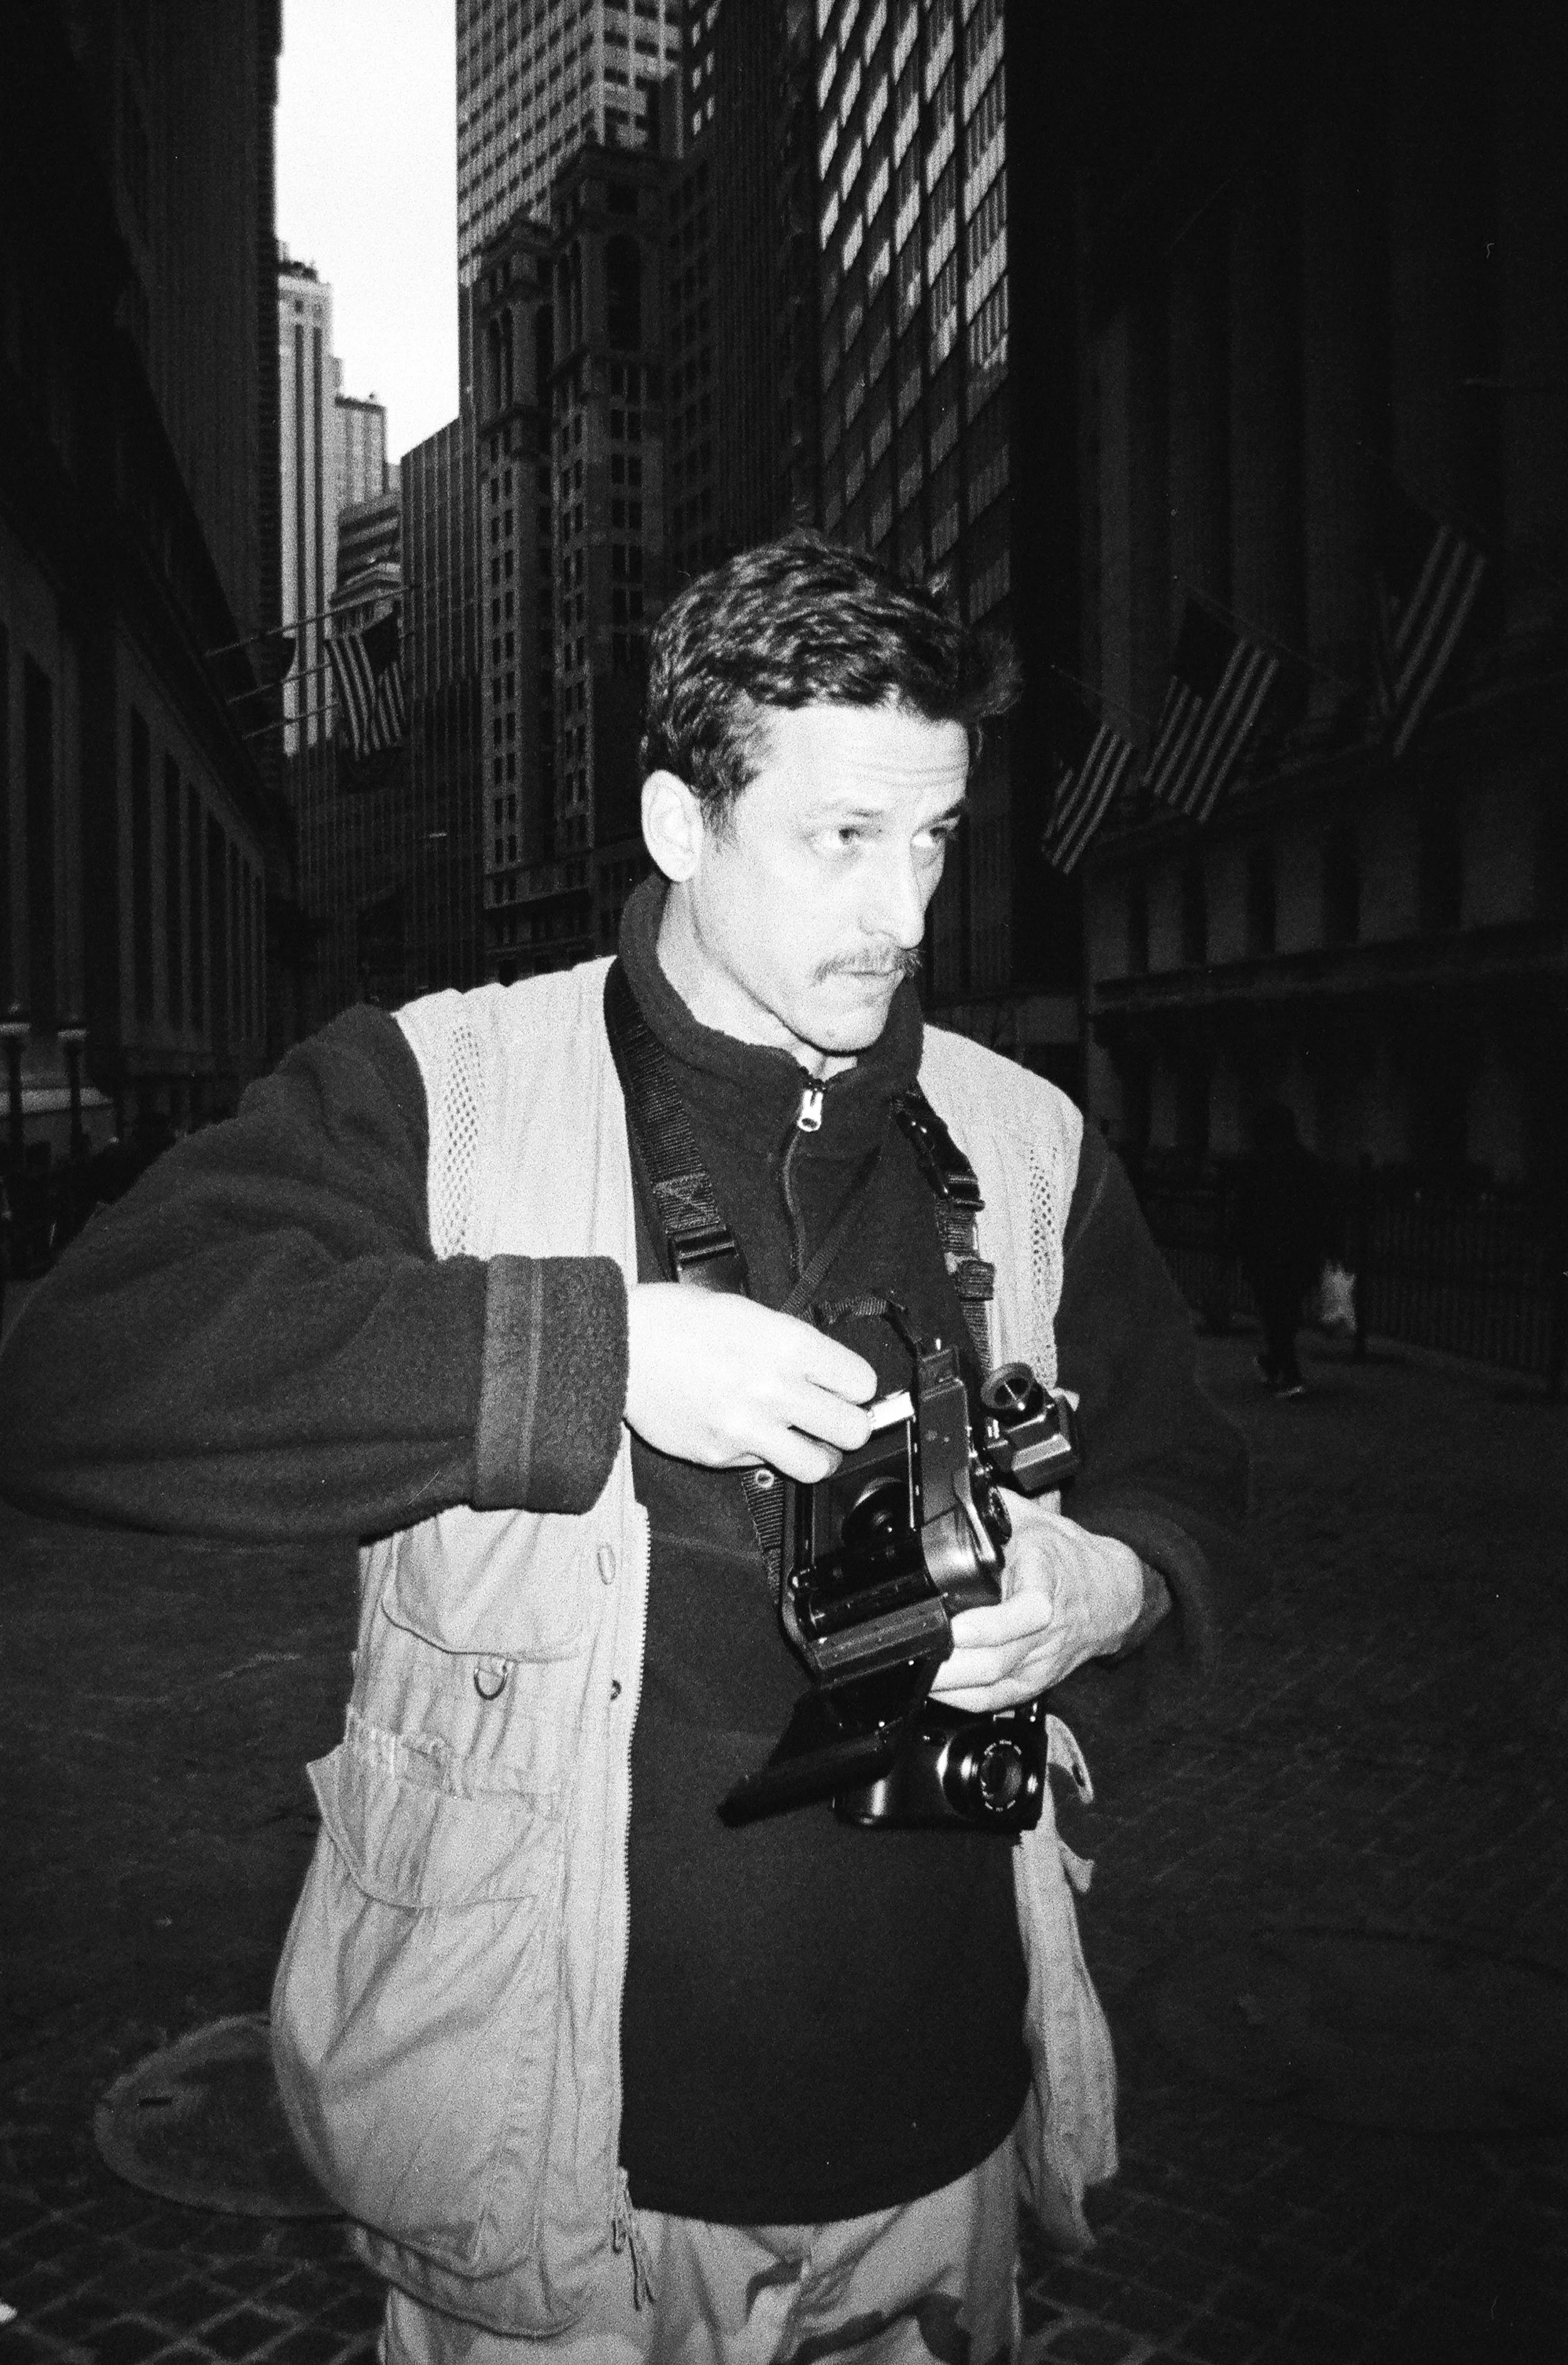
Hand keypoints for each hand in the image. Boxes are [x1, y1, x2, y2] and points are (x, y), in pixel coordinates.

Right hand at [625, 1283, 876, 1482]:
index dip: (856, 1387)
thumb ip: (791, 1344)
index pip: (861, 1383)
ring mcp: (747, 1427)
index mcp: (788, 1345)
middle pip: (853, 1429)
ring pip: (817, 1465)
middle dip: (848, 1423)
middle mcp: (774, 1389)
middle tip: (833, 1417)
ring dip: (816, 1454)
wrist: (617, 1346)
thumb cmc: (675, 1320)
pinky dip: (762, 1453)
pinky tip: (745, 1430)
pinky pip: (762, 1465)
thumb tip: (826, 1371)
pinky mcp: (720, 1454)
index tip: (846, 1388)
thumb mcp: (746, 1311)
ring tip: (804, 1441)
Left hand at [931, 1498, 1145, 1711]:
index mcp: (1046, 1580)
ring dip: (952, 1683)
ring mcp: (1042, 1660)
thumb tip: (949, 1493)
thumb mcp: (1031, 1517)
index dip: (990, 1626)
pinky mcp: (1037, 1682)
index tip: (955, 1627)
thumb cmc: (1066, 1554)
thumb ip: (990, 1507)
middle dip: (952, 1663)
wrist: (1110, 1591)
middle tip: (916, 1650)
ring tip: (918, 1670)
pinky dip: (963, 1699)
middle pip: (1001, 1660)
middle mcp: (1047, 1628)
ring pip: (995, 1685)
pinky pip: (997, 1700)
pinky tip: (938, 1687)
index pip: (1030, 1611)